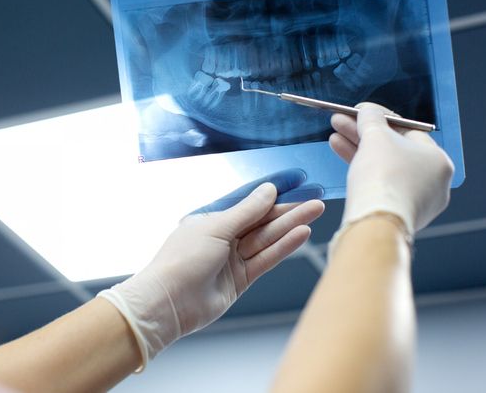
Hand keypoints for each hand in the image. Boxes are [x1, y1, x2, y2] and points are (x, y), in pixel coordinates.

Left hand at [98, 170, 324, 368]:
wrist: (169, 303)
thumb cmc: (183, 259)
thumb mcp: (216, 227)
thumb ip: (247, 210)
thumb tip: (268, 190)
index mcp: (210, 218)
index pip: (247, 200)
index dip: (272, 191)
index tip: (296, 181)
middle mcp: (223, 237)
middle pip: (261, 219)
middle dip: (288, 208)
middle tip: (315, 197)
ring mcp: (233, 259)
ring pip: (267, 237)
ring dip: (291, 224)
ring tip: (316, 210)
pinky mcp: (241, 279)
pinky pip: (266, 258)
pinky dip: (284, 246)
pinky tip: (302, 233)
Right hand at [329, 103, 453, 235]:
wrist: (376, 221)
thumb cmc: (384, 175)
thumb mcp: (375, 136)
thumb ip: (371, 119)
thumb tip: (368, 110)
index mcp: (438, 159)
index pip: (407, 131)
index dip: (380, 119)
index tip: (359, 113)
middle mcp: (434, 181)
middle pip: (394, 150)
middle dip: (363, 135)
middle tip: (340, 123)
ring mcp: (418, 200)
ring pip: (385, 168)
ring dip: (359, 151)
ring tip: (334, 139)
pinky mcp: (400, 214)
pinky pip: (382, 186)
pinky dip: (364, 172)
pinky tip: (343, 158)